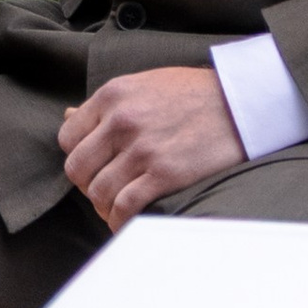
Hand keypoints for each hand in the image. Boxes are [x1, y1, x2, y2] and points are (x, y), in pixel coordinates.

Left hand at [58, 65, 243, 228]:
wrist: (240, 101)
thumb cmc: (192, 93)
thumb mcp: (142, 85)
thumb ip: (105, 104)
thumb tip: (68, 117)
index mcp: (113, 95)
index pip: (67, 137)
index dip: (78, 156)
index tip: (93, 165)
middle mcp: (121, 121)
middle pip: (78, 169)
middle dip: (87, 185)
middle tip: (103, 190)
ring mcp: (142, 149)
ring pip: (99, 192)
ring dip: (104, 207)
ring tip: (116, 208)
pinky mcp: (164, 174)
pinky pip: (125, 207)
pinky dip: (120, 221)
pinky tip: (126, 222)